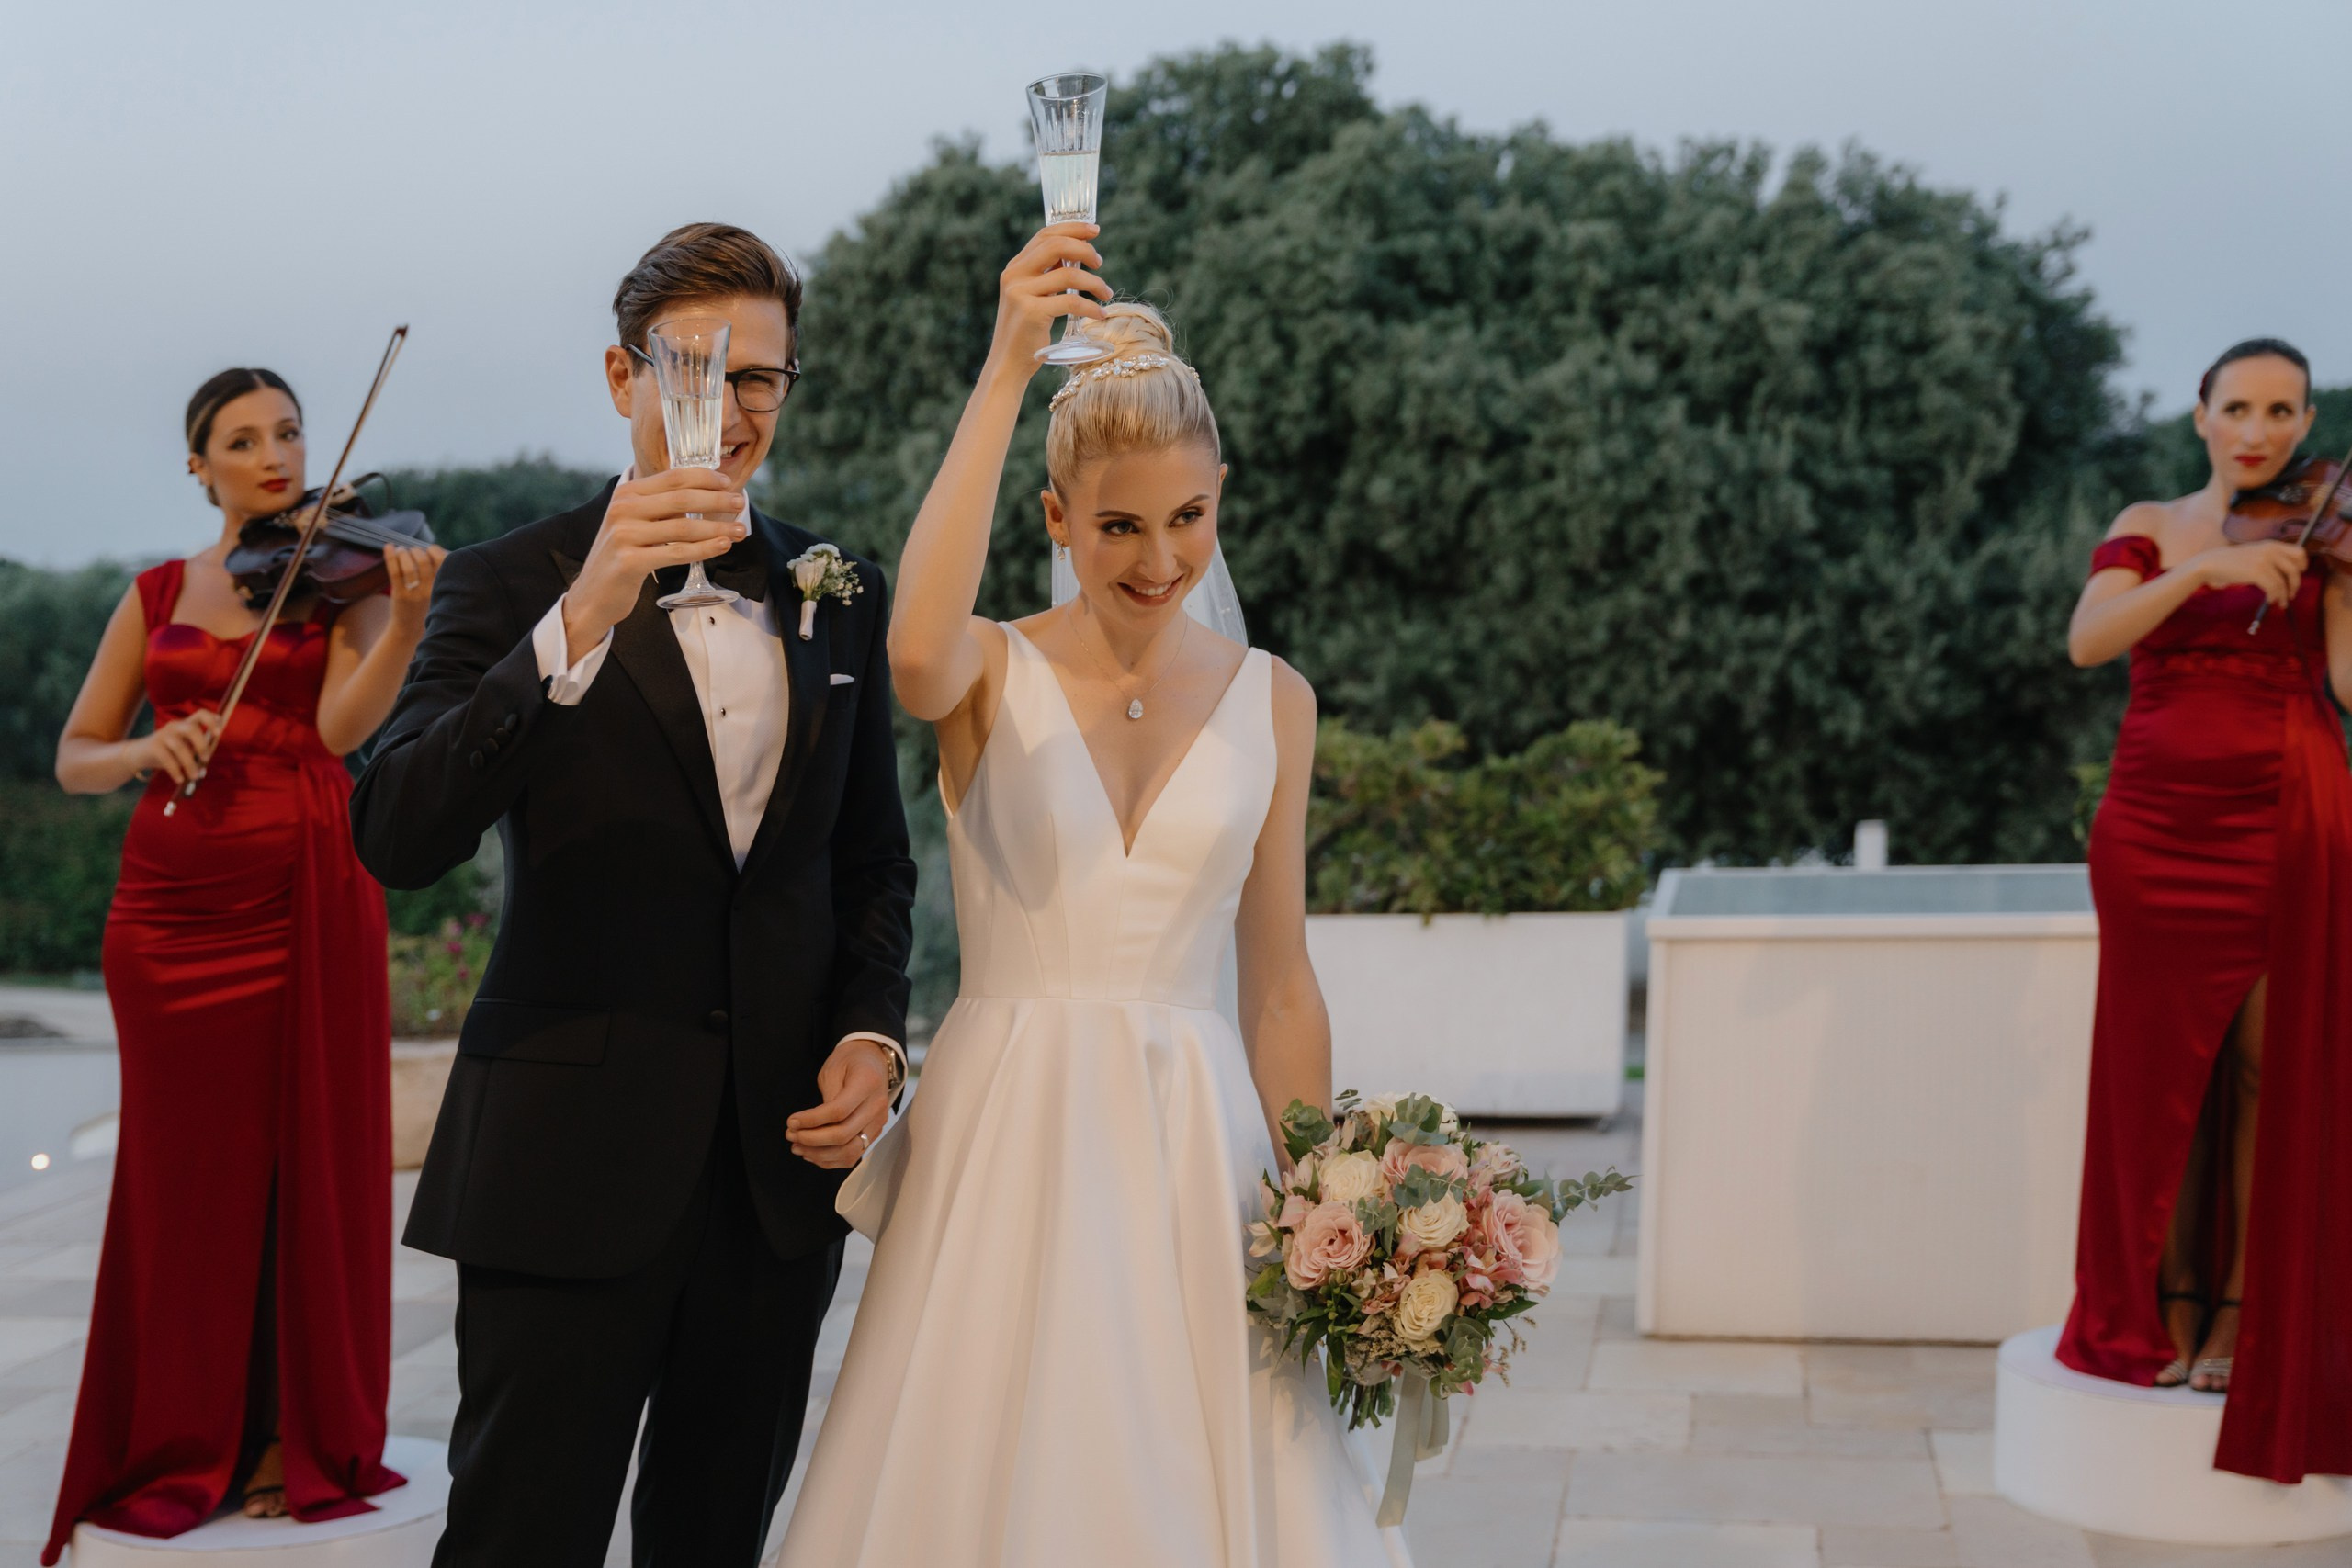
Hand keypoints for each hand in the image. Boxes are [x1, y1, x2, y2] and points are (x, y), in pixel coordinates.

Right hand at [138, 709, 221, 786]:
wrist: (139, 754)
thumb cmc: (168, 752)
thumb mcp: (185, 750)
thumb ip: (196, 756)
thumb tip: (203, 771)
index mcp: (186, 724)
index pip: (201, 714)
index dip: (212, 721)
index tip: (218, 733)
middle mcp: (175, 726)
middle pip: (192, 729)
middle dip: (202, 745)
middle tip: (206, 759)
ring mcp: (163, 735)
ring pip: (180, 747)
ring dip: (189, 764)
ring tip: (194, 776)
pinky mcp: (154, 746)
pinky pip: (167, 758)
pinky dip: (175, 770)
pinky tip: (180, 779)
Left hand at [382, 542, 446, 634]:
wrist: (409, 629)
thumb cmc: (423, 605)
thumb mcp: (437, 591)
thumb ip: (437, 573)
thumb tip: (433, 548)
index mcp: (441, 587)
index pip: (442, 562)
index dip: (434, 550)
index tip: (429, 549)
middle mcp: (430, 590)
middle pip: (424, 561)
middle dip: (416, 550)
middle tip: (411, 551)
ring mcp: (414, 593)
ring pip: (409, 567)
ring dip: (403, 553)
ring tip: (400, 551)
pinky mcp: (400, 595)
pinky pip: (395, 572)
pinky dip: (390, 556)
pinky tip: (388, 546)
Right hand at [562, 467, 748, 651]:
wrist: (592, 595)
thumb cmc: (622, 556)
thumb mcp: (633, 522)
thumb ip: (659, 506)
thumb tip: (704, 494)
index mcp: (627, 493)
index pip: (673, 477)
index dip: (705, 478)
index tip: (728, 483)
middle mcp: (623, 509)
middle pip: (682, 499)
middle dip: (717, 501)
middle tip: (741, 504)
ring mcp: (624, 535)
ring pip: (684, 527)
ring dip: (717, 528)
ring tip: (739, 531)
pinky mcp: (630, 561)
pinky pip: (677, 553)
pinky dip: (704, 549)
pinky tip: (722, 546)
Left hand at [785, 1038, 893, 1169]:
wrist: (873, 1060)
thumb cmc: (851, 1061)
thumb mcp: (834, 1069)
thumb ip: (826, 1096)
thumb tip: (811, 1125)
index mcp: (867, 1084)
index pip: (839, 1111)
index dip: (812, 1120)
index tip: (792, 1121)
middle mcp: (877, 1106)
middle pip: (843, 1135)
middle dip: (811, 1139)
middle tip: (791, 1134)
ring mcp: (878, 1123)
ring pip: (849, 1151)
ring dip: (819, 1154)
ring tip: (797, 1146)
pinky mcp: (874, 1133)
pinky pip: (853, 1156)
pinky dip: (830, 1160)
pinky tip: (812, 1153)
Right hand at [985, 222, 1109, 372]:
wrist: (1008, 363)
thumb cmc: (1026, 331)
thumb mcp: (1033, 296)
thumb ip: (1047, 275)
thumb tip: (1076, 255)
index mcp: (1015, 267)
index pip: (1045, 235)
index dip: (1072, 228)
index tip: (1094, 230)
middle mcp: (1014, 275)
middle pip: (1056, 245)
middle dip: (1084, 249)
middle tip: (1100, 262)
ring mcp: (1021, 293)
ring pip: (1069, 275)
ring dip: (1094, 282)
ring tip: (1106, 293)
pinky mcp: (1032, 313)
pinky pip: (1071, 302)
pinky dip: (1091, 307)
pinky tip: (1100, 314)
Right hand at [2197, 539, 2306, 606]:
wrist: (2211, 563)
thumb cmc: (2231, 562)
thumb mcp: (2254, 554)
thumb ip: (2270, 558)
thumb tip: (2287, 574)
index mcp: (2272, 545)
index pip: (2300, 553)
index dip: (2302, 566)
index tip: (2296, 577)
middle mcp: (2271, 551)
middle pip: (2296, 568)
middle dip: (2296, 583)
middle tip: (2292, 593)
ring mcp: (2264, 561)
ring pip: (2284, 582)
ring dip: (2284, 595)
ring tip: (2280, 602)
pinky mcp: (2256, 572)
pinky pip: (2274, 588)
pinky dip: (2274, 597)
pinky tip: (2270, 600)